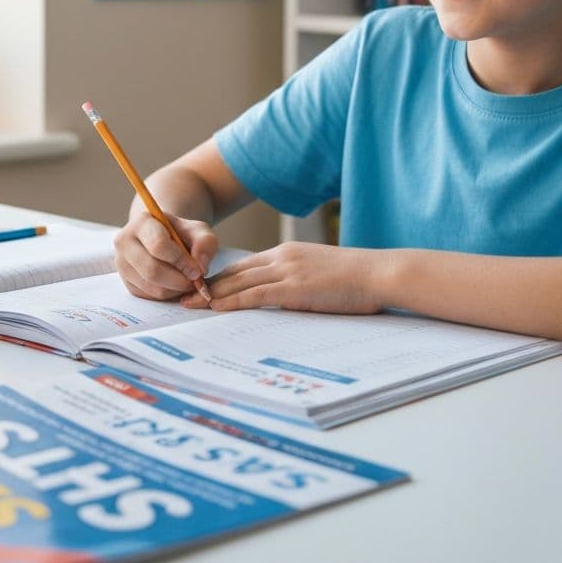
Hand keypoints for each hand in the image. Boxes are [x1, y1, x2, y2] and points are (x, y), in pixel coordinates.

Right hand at [115, 209, 219, 300]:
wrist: (162, 239)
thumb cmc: (180, 233)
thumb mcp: (198, 230)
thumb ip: (205, 243)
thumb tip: (200, 266)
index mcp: (141, 222)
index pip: (158, 245)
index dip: (181, 261)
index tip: (197, 269)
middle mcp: (124, 241)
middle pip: (152, 270)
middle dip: (179, 281)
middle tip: (195, 282)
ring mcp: (121, 263)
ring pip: (151, 286)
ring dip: (175, 290)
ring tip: (187, 282)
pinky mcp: (126, 281)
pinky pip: (148, 296)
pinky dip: (167, 295)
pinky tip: (175, 285)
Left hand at [180, 241, 386, 314]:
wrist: (380, 273)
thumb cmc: (356, 280)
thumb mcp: (319, 274)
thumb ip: (297, 282)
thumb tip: (284, 299)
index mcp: (286, 254)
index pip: (243, 266)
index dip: (218, 277)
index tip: (199, 287)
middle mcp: (281, 258)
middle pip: (233, 272)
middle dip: (205, 285)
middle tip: (182, 295)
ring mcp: (286, 271)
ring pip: (238, 283)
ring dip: (210, 295)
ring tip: (188, 305)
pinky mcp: (294, 287)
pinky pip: (254, 295)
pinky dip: (231, 301)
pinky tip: (214, 308)